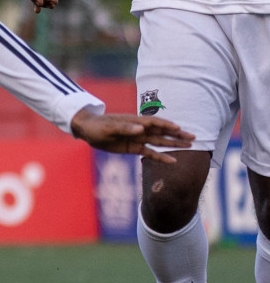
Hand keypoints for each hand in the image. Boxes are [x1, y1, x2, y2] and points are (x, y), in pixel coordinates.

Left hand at [70, 109, 193, 160]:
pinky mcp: (134, 148)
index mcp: (135, 121)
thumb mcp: (109, 127)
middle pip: (162, 132)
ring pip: (159, 142)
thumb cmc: (98, 126)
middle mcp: (140, 129)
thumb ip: (125, 128)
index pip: (154, 122)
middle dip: (177, 135)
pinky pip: (150, 153)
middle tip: (194, 137)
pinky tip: (172, 161)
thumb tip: (141, 129)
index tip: (179, 128)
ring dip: (173, 144)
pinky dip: (161, 156)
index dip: (167, 125)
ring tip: (190, 145)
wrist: (88, 130)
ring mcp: (138, 139)